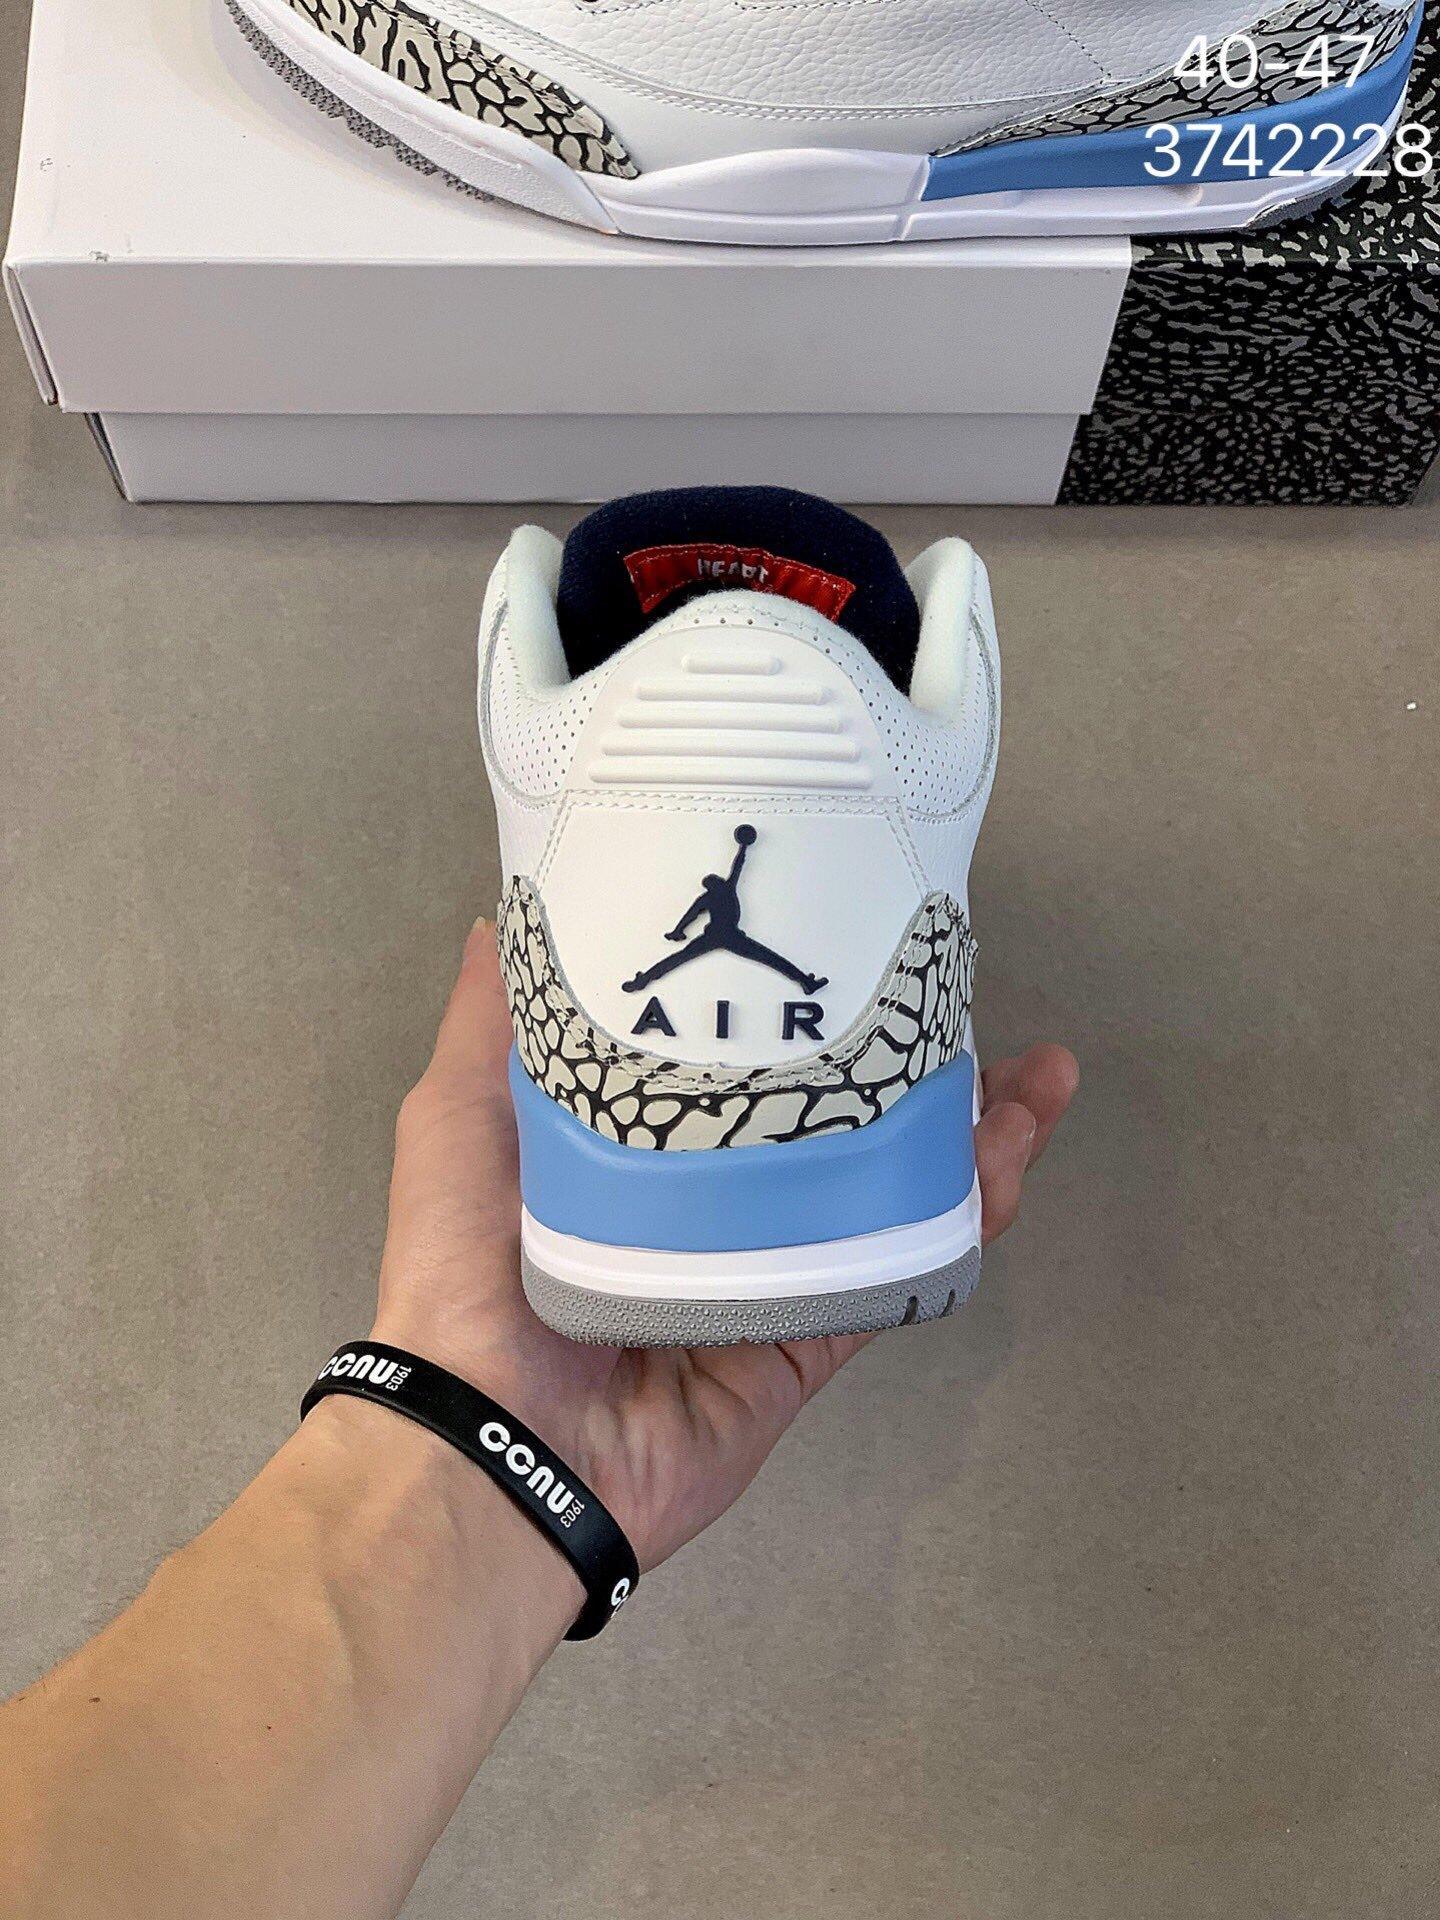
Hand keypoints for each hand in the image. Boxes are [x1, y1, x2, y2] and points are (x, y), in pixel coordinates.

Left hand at [372, 923, 1076, 1572]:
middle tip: (973, 1008)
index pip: (745, 1065)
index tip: (858, 943)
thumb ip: (490, 1028)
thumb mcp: (459, 1119)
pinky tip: (1003, 1163)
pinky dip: (959, 1220)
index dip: (807, 1008)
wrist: (490, 1443)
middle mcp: (717, 1208)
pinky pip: (896, 1272)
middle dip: (917, 1068)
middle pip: (839, 1122)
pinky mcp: (805, 1341)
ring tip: (1037, 1084)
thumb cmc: (462, 1271)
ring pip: (891, 1192)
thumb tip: (504, 918)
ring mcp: (768, 1276)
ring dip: (972, 1137)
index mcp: (644, 1153)